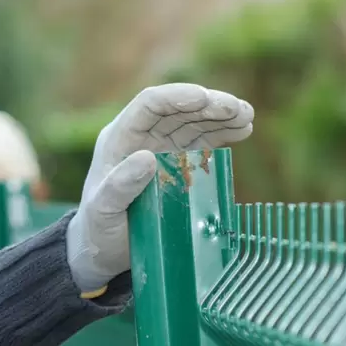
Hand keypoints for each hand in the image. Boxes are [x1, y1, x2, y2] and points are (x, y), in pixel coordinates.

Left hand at [66, 84, 254, 293]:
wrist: (105, 248)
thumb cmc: (98, 228)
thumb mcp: (103, 209)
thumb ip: (120, 186)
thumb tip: (148, 157)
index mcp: (120, 138)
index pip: (148, 105)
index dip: (176, 97)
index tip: (204, 99)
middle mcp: (142, 137)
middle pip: (178, 110)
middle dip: (208, 105)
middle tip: (237, 109)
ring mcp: (162, 149)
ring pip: (194, 123)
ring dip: (221, 117)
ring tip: (247, 117)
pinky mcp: (178, 165)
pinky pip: (203, 142)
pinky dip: (223, 135)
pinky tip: (243, 130)